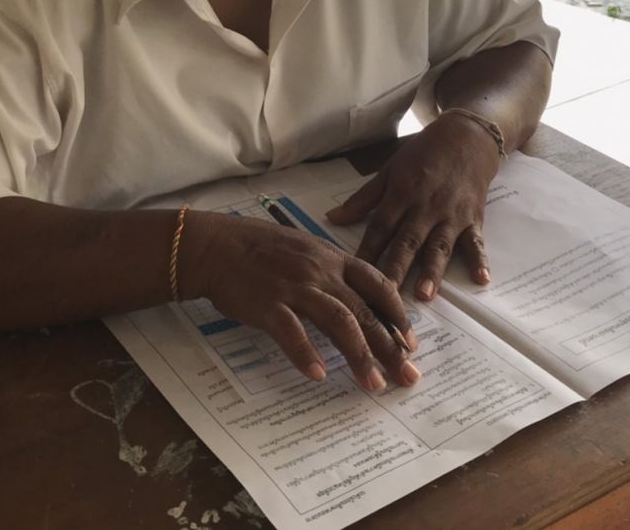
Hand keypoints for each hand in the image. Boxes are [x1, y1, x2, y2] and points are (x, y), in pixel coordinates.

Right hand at [182, 212, 419, 390]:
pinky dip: (306, 354)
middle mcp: (321, 273)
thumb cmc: (262, 248)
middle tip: (408, 376)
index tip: (411, 342)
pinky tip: (319, 375)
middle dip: (390, 347)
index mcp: (333, 259)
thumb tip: (360, 300)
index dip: (398, 315)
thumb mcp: (307, 250)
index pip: (378, 285)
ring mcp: (295, 288)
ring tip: (374, 383)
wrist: (219, 245)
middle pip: (366, 311)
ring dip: (360, 356)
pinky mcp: (268, 305)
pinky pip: (291, 332)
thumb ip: (334, 272)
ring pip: (339, 322)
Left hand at [327, 113, 499, 300]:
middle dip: (396, 269)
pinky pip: (476, 241)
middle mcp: (425, 208)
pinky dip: (480, 259)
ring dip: (432, 271)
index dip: (367, 250)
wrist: (466, 137)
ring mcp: (450, 215)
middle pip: (407, 242)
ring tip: (425, 294)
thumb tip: (332, 218)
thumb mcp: (389, 170)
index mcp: (401, 195)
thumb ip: (362, 199)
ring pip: (439, 246)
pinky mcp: (473, 218)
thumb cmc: (423, 153)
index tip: (354, 274)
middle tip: (386, 296)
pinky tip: (482, 279)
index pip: (380, 227)